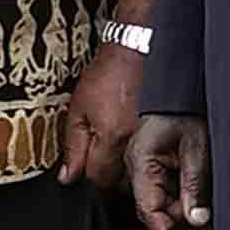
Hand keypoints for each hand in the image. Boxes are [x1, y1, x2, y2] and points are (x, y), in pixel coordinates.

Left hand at [58, 43, 143, 190]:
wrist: (138, 48)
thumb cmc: (109, 71)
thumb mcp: (78, 108)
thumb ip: (72, 145)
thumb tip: (68, 176)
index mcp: (112, 137)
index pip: (96, 178)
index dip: (85, 175)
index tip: (81, 169)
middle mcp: (135, 141)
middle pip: (119, 181)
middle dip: (105, 175)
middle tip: (96, 159)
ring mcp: (151, 136)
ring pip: (135, 171)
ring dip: (123, 168)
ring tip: (113, 150)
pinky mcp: (161, 130)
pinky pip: (149, 156)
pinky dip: (137, 156)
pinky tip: (131, 143)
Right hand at [127, 113, 211, 229]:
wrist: (176, 82)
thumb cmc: (183, 106)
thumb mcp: (196, 146)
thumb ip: (194, 184)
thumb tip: (197, 219)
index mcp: (141, 162)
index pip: (149, 210)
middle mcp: (137, 167)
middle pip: (154, 209)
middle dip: (177, 226)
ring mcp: (144, 164)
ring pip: (160, 201)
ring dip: (180, 214)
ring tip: (203, 223)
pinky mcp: (154, 161)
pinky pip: (164, 188)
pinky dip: (181, 199)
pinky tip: (197, 206)